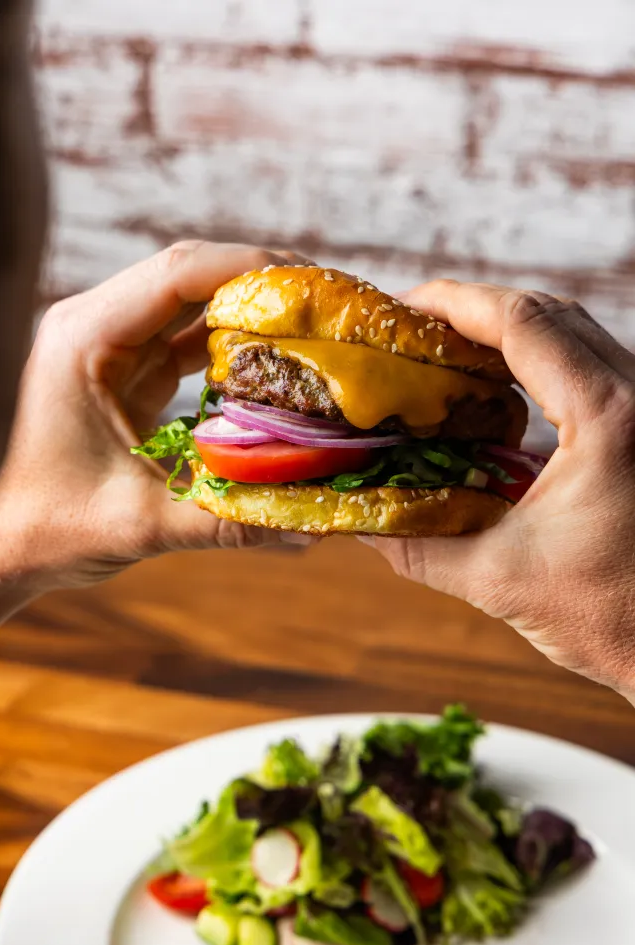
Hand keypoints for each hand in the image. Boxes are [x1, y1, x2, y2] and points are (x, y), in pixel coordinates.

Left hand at [0, 241, 308, 593]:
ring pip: (188, 303)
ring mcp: (108, 346)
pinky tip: (270, 361)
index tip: (308, 285)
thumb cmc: (49, 528)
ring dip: (244, 311)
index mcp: (83, 339)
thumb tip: (312, 526)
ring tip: (307, 324)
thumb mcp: (140, 524)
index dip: (247, 268)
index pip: (176, 274)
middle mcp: (93, 327)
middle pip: (187, 275)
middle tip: (321, 303)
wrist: (4, 546)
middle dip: (256, 283)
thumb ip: (225, 521)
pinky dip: (227, 345)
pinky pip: (183, 339)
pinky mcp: (122, 371)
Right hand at [362, 280, 634, 701]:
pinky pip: (589, 363)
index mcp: (608, 418)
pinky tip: (498, 384)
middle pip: (549, 312)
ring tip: (446, 348)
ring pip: (575, 331)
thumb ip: (418, 546)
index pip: (522, 323)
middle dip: (475, 308)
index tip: (402, 306)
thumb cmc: (614, 619)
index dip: (455, 303)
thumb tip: (357, 520)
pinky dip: (538, 359)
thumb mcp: (499, 581)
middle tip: (414, 326)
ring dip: (507, 330)